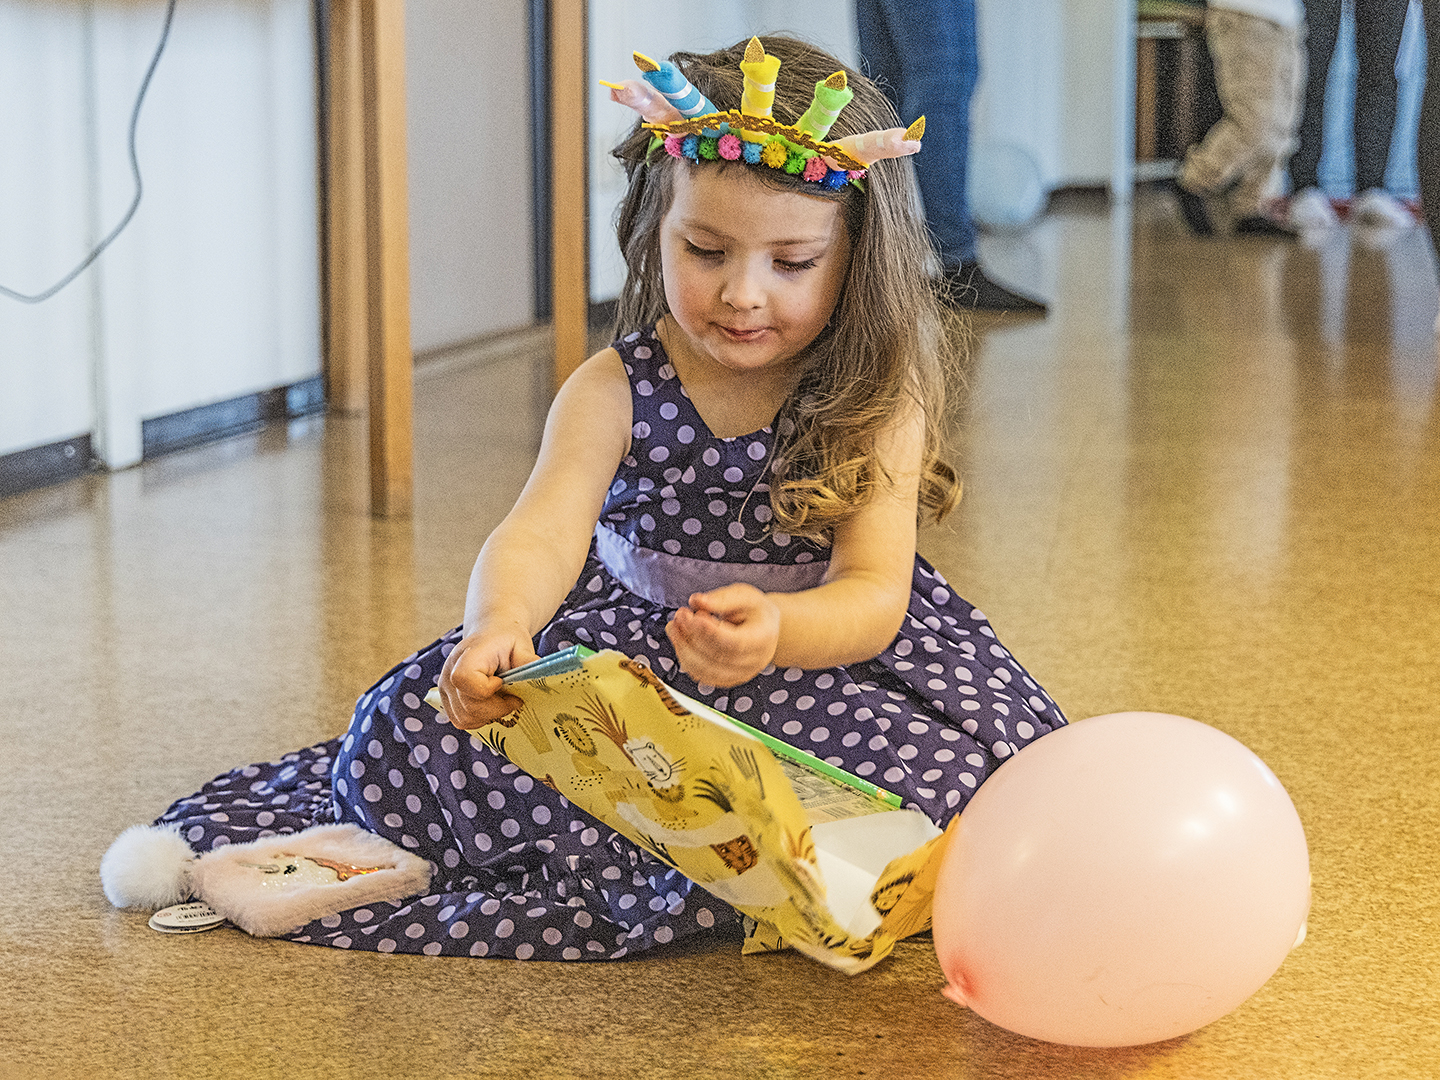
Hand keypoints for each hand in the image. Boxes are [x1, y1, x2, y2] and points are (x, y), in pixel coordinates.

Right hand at [436, 628, 539, 729]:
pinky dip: (480, 719)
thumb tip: (542, 680)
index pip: (464, 680)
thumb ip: (528, 663)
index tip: (503, 682)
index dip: (486, 689)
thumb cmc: (507, 640)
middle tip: (514, 699)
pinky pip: (461, 721)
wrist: (492, 635)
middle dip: (496, 709)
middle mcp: (448, 673)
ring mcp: (445, 688)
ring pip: (464, 719)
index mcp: (466, 656)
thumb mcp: (521, 645)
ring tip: (503, 701)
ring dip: (488, 716)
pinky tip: (492, 706)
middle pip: (467, 707)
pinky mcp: (447, 700)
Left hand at [665, 583, 780, 687]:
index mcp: (762, 638)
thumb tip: (697, 601)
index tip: (693, 616)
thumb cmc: (755, 611)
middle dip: (692, 635)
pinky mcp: (726, 680)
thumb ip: (722, 598)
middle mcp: (754, 661)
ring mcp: (740, 674)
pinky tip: (680, 639)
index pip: (735, 642)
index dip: (711, 632)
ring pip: (704, 669)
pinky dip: (685, 658)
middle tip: (680, 615)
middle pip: (717, 656)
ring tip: (675, 625)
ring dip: (683, 648)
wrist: (765, 628)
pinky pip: (701, 675)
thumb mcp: (745, 595)